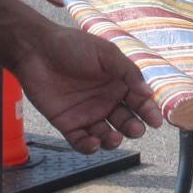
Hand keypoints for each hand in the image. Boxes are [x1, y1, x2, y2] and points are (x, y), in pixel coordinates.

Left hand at [11, 21, 163, 154]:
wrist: (36, 50)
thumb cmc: (72, 46)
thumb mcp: (106, 53)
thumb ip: (128, 72)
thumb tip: (148, 93)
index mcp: (119, 83)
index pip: (140, 102)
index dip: (149, 112)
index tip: (156, 121)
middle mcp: (106, 100)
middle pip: (126, 121)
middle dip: (133, 128)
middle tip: (135, 129)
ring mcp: (87, 113)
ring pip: (106, 135)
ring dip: (113, 140)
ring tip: (114, 138)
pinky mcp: (68, 123)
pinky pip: (81, 141)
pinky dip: (89, 146)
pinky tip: (93, 143)